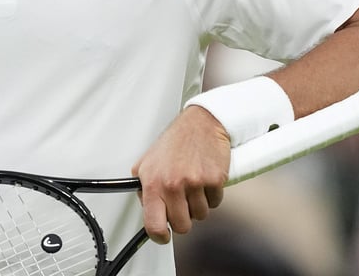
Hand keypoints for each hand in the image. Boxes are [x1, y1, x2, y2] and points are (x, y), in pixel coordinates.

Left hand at [132, 105, 230, 243]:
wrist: (201, 123)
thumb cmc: (175, 141)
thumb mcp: (148, 162)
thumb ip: (144, 187)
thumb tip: (146, 209)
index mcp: (153, 182)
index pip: (153, 224)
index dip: (159, 236)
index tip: (163, 235)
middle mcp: (173, 184)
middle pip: (182, 226)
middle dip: (183, 218)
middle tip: (182, 203)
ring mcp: (195, 183)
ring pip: (200, 215)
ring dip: (198, 205)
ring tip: (193, 185)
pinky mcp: (214, 180)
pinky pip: (215, 203)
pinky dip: (211, 195)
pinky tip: (205, 179)